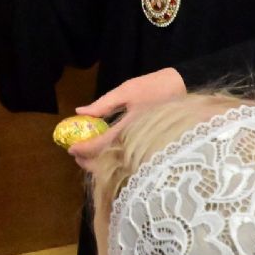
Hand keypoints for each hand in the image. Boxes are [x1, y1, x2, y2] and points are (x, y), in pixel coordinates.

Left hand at [68, 67, 185, 168]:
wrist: (184, 90)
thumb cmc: (154, 87)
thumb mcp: (126, 91)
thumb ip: (102, 105)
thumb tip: (80, 112)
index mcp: (130, 128)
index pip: (102, 146)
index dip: (84, 149)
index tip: (71, 148)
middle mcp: (137, 144)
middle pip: (109, 164)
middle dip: (89, 162)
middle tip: (76, 155)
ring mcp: (145, 150)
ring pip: (118, 167)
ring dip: (100, 164)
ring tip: (87, 155)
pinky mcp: (150, 151)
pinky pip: (127, 162)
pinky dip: (113, 162)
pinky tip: (106, 153)